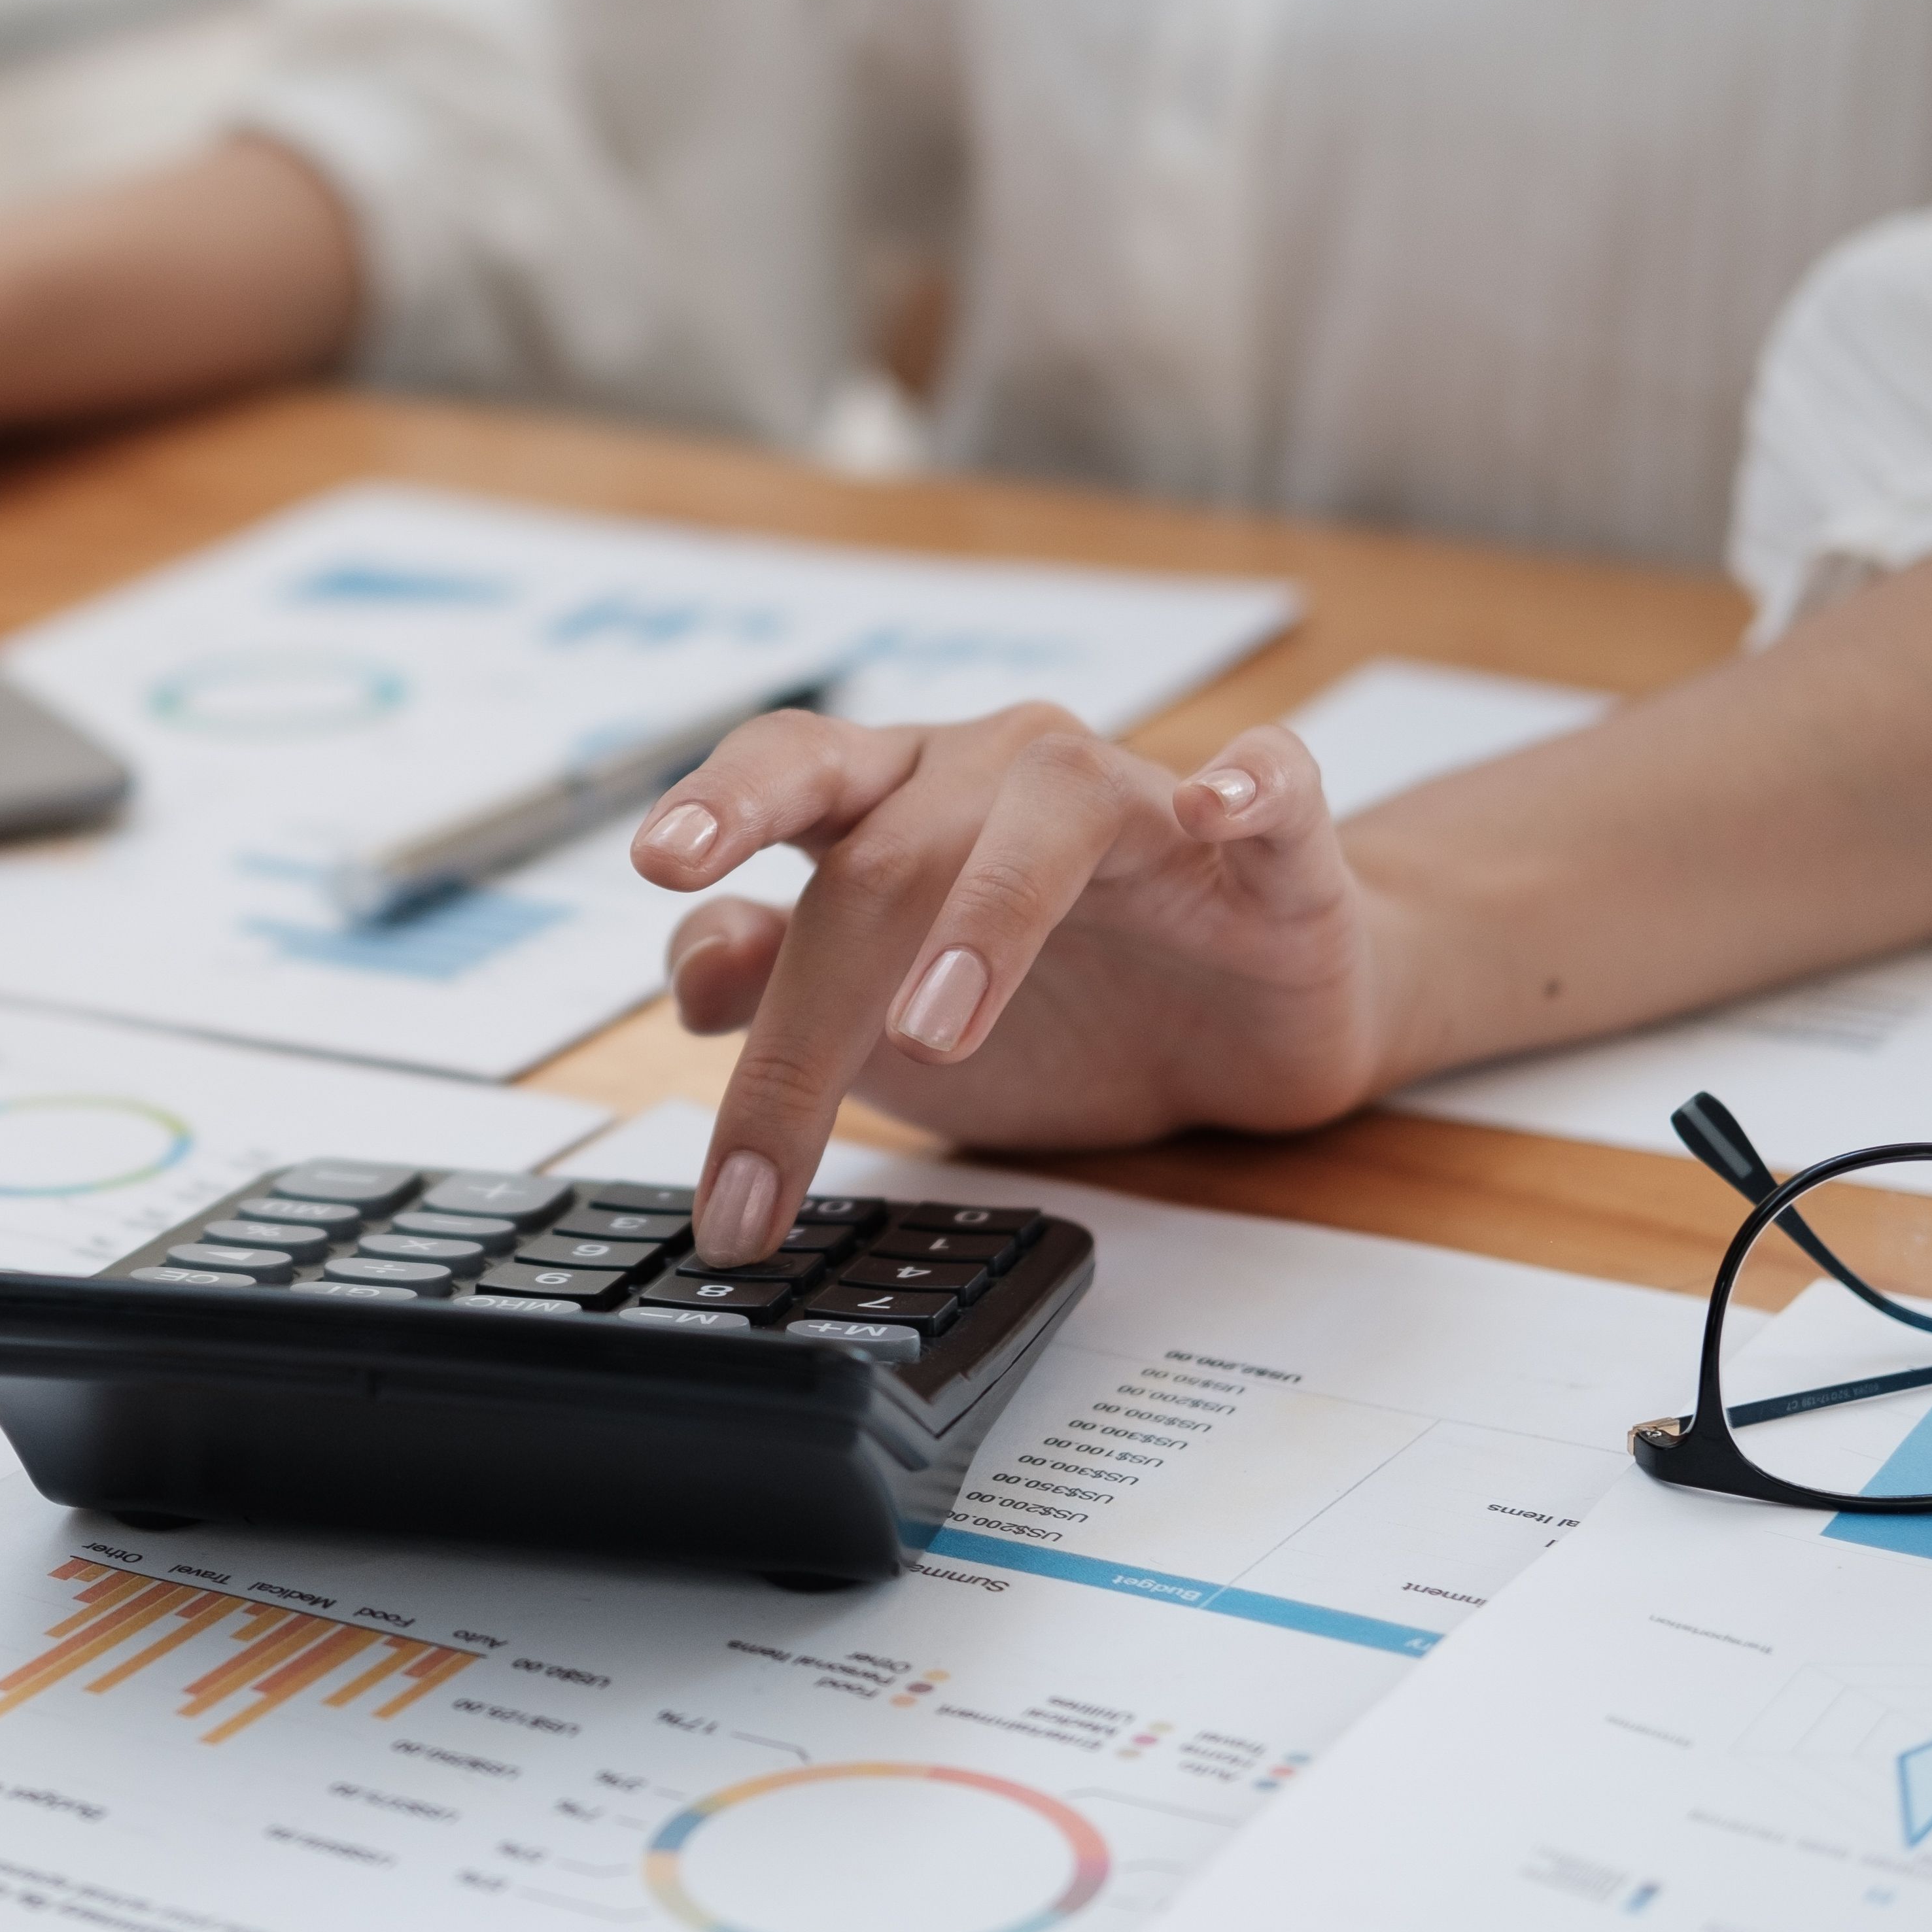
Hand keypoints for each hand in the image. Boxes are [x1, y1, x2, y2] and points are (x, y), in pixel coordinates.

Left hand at [632, 706, 1401, 1264]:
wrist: (1243, 1030)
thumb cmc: (1052, 1009)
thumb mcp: (888, 1030)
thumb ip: (785, 987)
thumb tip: (694, 975)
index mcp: (896, 802)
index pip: (791, 771)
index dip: (723, 804)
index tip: (659, 866)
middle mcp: (1001, 774)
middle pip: (889, 854)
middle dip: (811, 1014)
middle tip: (759, 1160)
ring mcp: (1137, 802)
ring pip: (1052, 806)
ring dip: (985, 916)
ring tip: (929, 1035)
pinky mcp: (1272, 849)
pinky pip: (1268, 786)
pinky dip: (1245, 786)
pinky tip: (1217, 806)